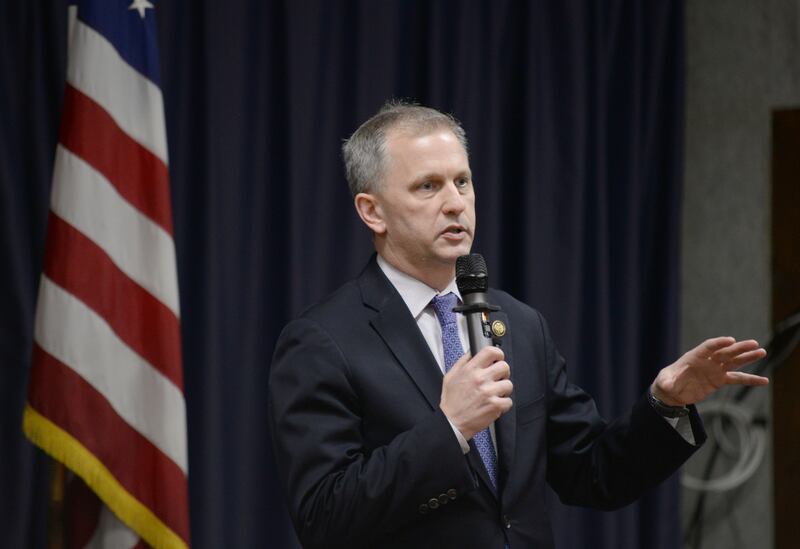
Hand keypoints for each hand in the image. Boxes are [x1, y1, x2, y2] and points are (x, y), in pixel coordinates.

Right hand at [440, 346, 512, 439]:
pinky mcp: (495, 406)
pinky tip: (494, 404)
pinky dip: (503, 404)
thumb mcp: (450, 376)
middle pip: (504, 366)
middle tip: (498, 378)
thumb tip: (472, 352)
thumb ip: (462, 362)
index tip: (497, 359)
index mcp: (470, 369)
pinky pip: (509, 401)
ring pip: (509, 384)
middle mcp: (480, 379)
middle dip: (503, 373)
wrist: (451, 422)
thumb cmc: (451, 401)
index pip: (490, 352)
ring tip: (495, 394)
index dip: (498, 354)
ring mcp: (488, 392)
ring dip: (504, 390)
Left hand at [651, 337, 767, 405]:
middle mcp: (707, 361)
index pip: (708, 347)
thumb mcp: (664, 382)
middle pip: (725, 352)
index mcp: (694, 357)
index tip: (731, 340)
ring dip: (747, 357)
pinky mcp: (719, 380)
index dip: (719, 343)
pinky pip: (737, 379)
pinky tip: (764, 380)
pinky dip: (750, 379)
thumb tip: (668, 386)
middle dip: (739, 348)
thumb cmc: (666, 382)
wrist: (672, 392)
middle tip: (754, 344)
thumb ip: (668, 382)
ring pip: (734, 362)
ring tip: (762, 352)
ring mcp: (715, 370)